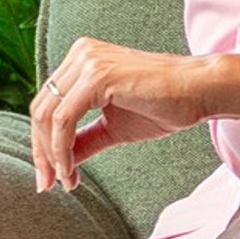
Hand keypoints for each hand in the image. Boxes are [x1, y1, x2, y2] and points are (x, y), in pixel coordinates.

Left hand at [29, 36, 208, 192]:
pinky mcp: (97, 76)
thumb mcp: (113, 128)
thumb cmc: (164, 105)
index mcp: (82, 60)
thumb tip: (60, 163)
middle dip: (41, 151)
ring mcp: (87, 62)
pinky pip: (64, 120)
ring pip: (47, 116)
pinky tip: (71, 170)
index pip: (48, 104)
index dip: (43, 143)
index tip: (52, 175)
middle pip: (40, 109)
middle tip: (49, 183)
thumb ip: (84, 140)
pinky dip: (61, 149)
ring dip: (51, 154)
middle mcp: (80, 54)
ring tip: (64, 180)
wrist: (199, 91)